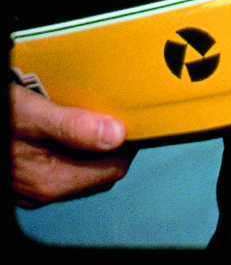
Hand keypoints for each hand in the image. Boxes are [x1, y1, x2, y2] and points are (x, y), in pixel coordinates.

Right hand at [11, 80, 133, 207]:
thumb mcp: (30, 113)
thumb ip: (72, 126)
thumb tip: (115, 134)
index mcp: (51, 179)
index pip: (113, 169)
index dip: (128, 144)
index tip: (133, 118)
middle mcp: (42, 190)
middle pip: (99, 171)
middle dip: (112, 144)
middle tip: (114, 112)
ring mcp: (33, 185)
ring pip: (82, 169)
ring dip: (92, 145)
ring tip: (91, 114)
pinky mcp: (27, 176)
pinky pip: (62, 165)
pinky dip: (72, 146)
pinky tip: (66, 124)